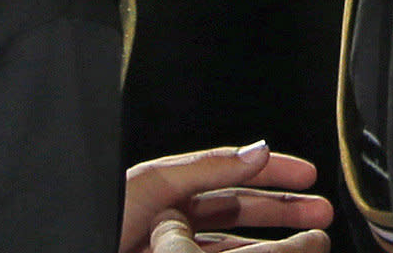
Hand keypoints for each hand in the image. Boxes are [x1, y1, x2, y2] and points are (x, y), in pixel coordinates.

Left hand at [122, 142, 332, 252]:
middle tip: (323, 214)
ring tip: (313, 242)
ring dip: (275, 244)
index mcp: (169, 191)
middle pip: (241, 213)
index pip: (231, 176)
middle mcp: (176, 222)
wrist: (69, 244)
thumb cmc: (101, 216)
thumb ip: (209, 167)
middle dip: (283, 212)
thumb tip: (260, 149)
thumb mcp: (154, 184)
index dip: (271, 174)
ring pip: (237, 248)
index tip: (309, 175)